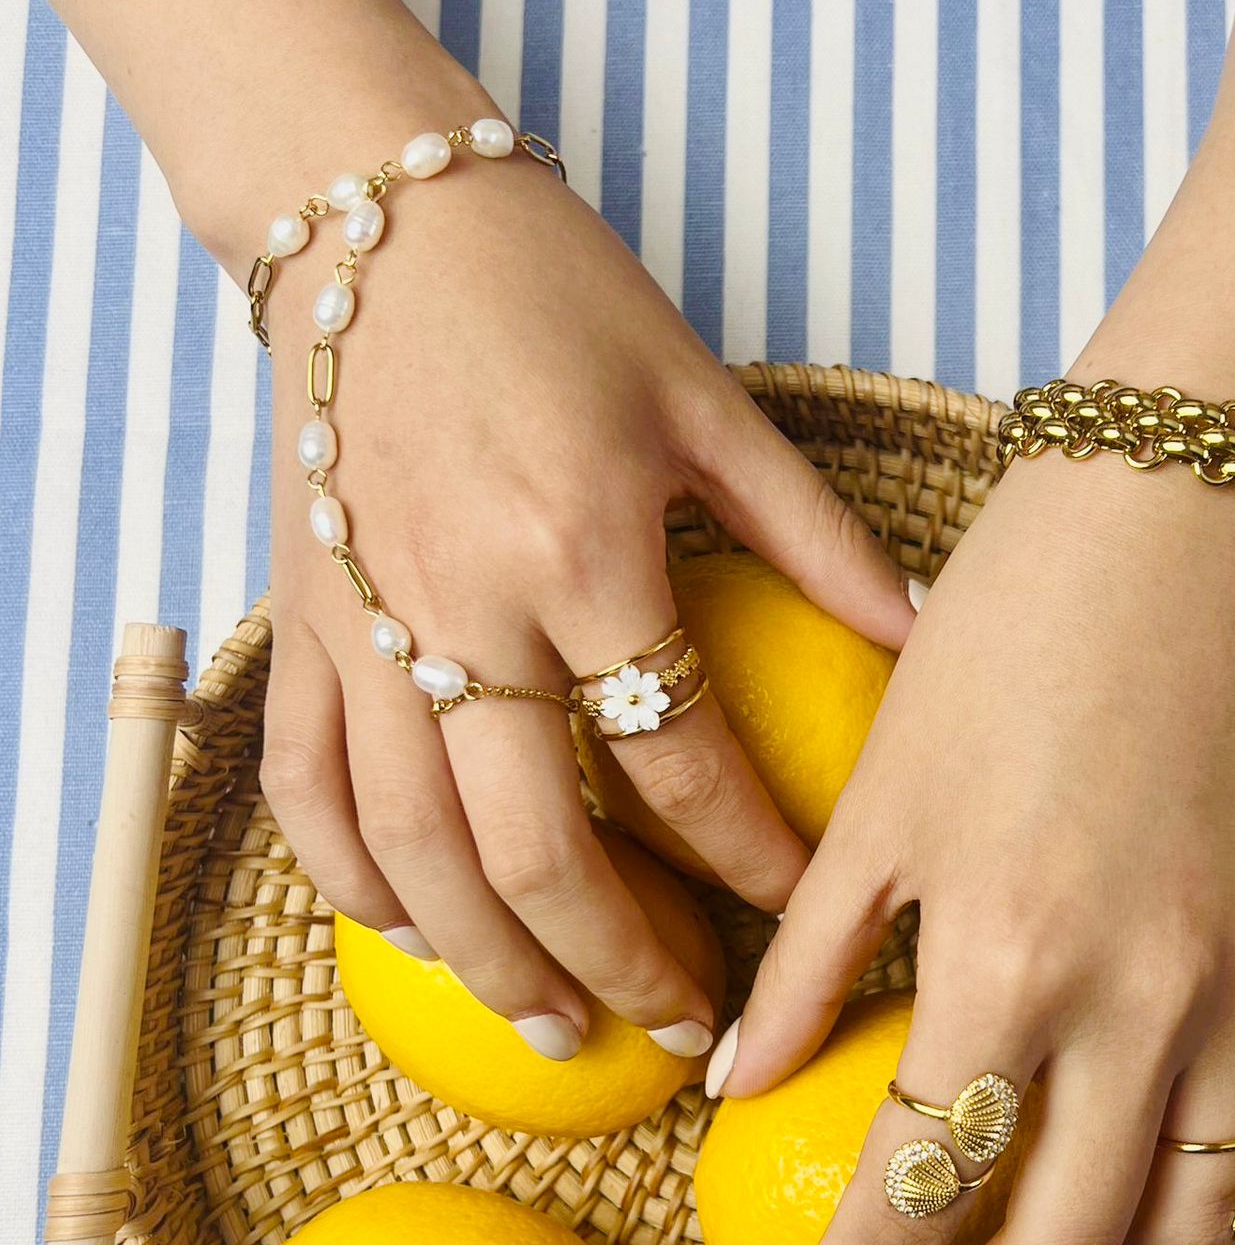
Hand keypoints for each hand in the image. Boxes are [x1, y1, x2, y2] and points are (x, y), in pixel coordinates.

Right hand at [260, 148, 913, 1059]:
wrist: (370, 213)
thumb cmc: (556, 295)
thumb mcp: (706, 401)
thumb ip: (813, 535)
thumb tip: (924, 636)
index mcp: (584, 550)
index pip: (679, 759)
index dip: (747, 859)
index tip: (794, 918)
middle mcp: (463, 609)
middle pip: (538, 848)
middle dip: (621, 961)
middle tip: (682, 1030)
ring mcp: (363, 628)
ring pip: (414, 849)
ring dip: (489, 963)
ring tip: (558, 1031)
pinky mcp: (299, 624)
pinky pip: (307, 789)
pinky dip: (353, 881)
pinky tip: (415, 938)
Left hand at [716, 446, 1234, 1244]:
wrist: (1186, 528)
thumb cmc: (1009, 643)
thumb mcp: (878, 803)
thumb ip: (809, 964)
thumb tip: (734, 1086)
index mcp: (1013, 959)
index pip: (915, 1191)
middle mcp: (1148, 1001)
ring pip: (1187, 1225)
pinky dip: (1190, 1203)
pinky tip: (1121, 1199)